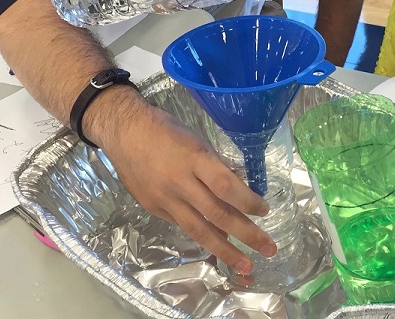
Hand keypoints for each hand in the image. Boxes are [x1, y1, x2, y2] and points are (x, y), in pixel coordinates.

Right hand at [98, 105, 276, 273]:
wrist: (125, 132)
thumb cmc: (166, 129)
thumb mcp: (197, 140)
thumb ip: (215, 166)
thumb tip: (237, 190)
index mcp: (195, 158)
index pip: (226, 186)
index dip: (248, 201)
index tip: (265, 211)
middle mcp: (180, 183)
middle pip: (218, 214)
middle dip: (246, 234)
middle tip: (269, 249)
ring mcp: (166, 199)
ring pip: (200, 230)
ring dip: (226, 250)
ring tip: (245, 265)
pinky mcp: (155, 209)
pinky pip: (183, 226)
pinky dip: (203, 237)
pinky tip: (218, 246)